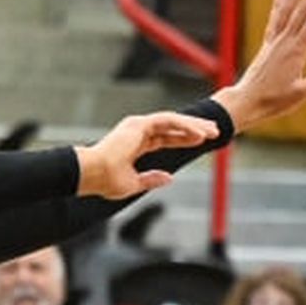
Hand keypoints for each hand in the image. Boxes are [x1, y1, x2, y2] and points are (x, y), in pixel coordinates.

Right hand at [74, 113, 216, 199]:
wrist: (91, 174)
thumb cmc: (105, 181)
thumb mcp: (133, 183)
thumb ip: (151, 179)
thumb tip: (169, 178)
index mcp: (136, 143)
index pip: (165, 138)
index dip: (184, 139)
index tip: (201, 142)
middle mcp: (137, 131)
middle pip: (172, 127)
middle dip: (194, 128)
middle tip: (214, 132)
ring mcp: (138, 126)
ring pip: (173, 121)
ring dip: (194, 125)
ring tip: (213, 131)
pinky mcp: (140, 125)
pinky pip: (168, 121)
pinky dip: (184, 126)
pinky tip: (199, 134)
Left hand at [213, 0, 305, 130]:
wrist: (246, 101)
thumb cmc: (275, 100)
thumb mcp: (303, 92)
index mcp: (296, 51)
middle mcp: (285, 41)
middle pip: (302, 9)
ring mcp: (275, 41)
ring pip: (286, 9)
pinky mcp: (268, 44)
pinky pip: (274, 20)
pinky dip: (278, 5)